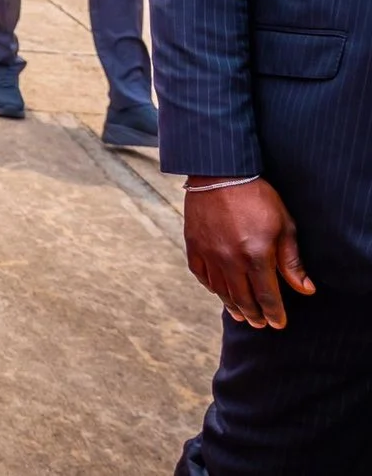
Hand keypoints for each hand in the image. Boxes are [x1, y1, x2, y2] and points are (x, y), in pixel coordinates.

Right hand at [184, 178, 314, 327]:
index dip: (274, 313)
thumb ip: (291, 261)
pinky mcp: (193, 245)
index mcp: (256, 256)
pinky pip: (201, 275)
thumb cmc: (257, 197)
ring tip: (241, 314)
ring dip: (233, 306)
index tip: (279, 324)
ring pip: (221, 291)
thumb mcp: (283, 225)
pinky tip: (218, 291)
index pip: (267, 296)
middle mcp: (230, 260)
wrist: (219, 174)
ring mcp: (209, 254)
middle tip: (260, 324)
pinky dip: (211, 287)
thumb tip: (305, 289)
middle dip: (255, 315)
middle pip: (243, 298)